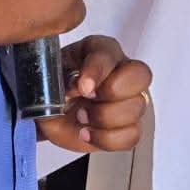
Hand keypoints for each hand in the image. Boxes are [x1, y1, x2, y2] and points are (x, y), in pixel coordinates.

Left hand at [36, 35, 151, 152]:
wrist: (49, 115)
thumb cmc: (54, 89)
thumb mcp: (51, 76)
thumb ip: (61, 77)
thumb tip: (76, 86)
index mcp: (102, 51)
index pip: (110, 53)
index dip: (98, 70)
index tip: (83, 86)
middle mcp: (122, 72)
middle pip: (140, 75)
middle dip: (112, 92)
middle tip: (87, 99)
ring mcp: (129, 100)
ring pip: (137, 107)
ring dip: (104, 117)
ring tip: (81, 117)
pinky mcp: (128, 126)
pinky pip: (132, 135)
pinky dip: (107, 138)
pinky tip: (88, 133)